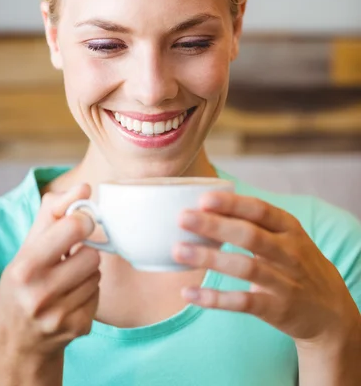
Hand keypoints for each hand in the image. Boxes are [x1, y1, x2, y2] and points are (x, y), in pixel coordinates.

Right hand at [0, 183, 99, 357]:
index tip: (78, 224)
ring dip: (86, 273)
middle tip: (68, 259)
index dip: (82, 221)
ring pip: (97, 274)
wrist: (19, 341)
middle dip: (83, 253)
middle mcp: (40, 295)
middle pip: (92, 255)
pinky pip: (99, 294)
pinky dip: (89, 293)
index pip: (74, 227)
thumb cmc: (23, 284)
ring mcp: (60, 315)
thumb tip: (84, 187)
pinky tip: (70, 298)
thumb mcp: (27, 246)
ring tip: (65, 281)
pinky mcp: (78, 328)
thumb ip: (54, 212)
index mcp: (25, 268)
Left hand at [172, 191, 358, 346]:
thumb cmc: (295, 263)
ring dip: (210, 258)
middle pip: (250, 235)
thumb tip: (205, 205)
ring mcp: (286, 282)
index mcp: (289, 228)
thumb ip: (253, 222)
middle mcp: (290, 253)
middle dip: (215, 225)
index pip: (260, 210)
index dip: (232, 204)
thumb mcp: (285, 237)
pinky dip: (214, 299)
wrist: (330, 310)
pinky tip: (188, 293)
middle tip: (182, 218)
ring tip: (178, 250)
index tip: (203, 198)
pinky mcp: (277, 309)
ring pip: (245, 267)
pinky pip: (242, 302)